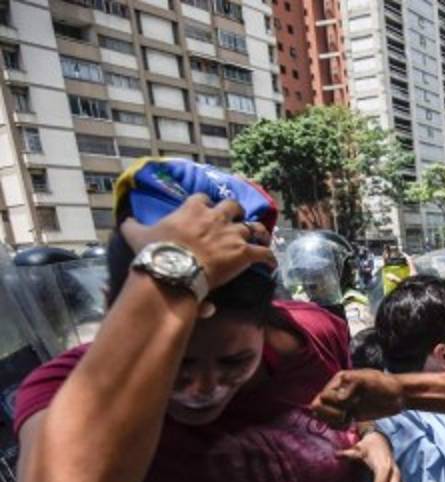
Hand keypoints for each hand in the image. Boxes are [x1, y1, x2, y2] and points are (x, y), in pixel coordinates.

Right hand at [120, 194, 274, 290]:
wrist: (173, 269)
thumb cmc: (156, 251)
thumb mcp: (138, 234)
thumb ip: (132, 225)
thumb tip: (123, 220)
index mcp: (193, 209)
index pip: (203, 199)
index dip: (206, 205)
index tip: (206, 210)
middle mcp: (216, 217)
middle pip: (233, 207)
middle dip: (236, 212)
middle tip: (236, 221)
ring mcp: (233, 234)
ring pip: (254, 227)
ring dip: (258, 232)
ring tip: (261, 238)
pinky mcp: (244, 253)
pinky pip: (264, 253)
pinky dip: (270, 258)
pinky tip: (272, 264)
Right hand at [311, 370, 404, 426]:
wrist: (398, 396)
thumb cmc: (384, 385)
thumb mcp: (368, 380)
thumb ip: (352, 385)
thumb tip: (340, 399)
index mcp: (339, 381)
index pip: (323, 396)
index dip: (333, 403)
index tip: (350, 404)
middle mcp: (337, 392)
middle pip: (318, 406)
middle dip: (330, 414)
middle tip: (345, 416)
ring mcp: (342, 404)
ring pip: (323, 416)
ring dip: (333, 421)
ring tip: (347, 420)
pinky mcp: (348, 414)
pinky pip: (333, 423)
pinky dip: (338, 426)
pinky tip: (350, 423)